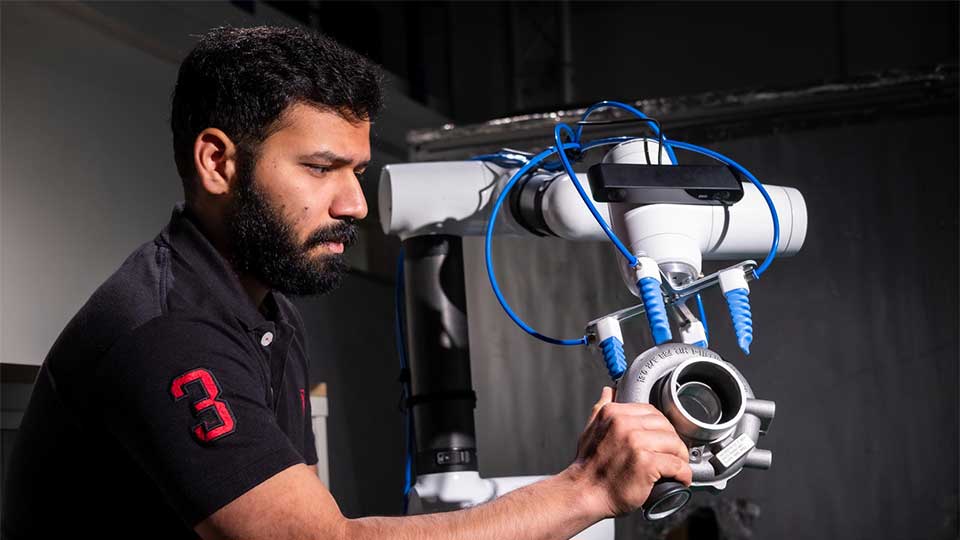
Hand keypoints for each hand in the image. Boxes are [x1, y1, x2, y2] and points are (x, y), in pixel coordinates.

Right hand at [570, 386, 692, 517]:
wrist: (583, 493)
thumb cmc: (588, 467)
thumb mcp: (590, 430)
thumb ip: (601, 408)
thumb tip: (609, 391)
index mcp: (613, 413)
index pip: (651, 411)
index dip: (661, 427)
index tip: (663, 440)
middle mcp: (625, 424)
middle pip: (666, 426)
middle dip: (673, 442)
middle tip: (673, 456)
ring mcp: (636, 443)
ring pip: (675, 444)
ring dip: (681, 458)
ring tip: (677, 468)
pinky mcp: (646, 463)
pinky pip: (677, 465)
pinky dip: (683, 474)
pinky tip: (679, 479)